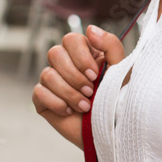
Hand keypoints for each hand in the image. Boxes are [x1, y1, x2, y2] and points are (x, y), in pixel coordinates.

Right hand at [32, 26, 124, 146]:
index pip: (71, 39)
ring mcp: (53, 82)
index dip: (80, 56)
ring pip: (47, 74)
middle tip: (90, 92)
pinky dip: (57, 103)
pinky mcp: (43, 99)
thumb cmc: (120, 100)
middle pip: (55, 53)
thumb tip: (90, 29)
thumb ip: (111, 46)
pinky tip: (70, 111)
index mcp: (86, 54)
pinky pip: (39, 92)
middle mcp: (67, 64)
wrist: (112, 132)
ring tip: (86, 106)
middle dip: (74, 76)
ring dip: (69, 92)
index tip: (95, 74)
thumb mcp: (122, 71)